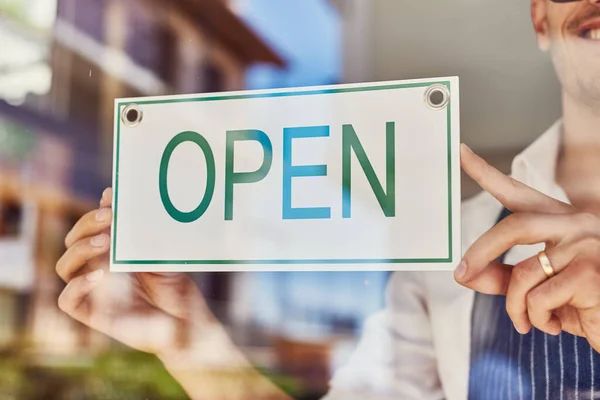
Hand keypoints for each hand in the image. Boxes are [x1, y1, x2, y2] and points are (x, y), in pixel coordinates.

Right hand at [56, 188, 216, 356]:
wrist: (186, 322)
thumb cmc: (176, 287)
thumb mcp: (161, 255)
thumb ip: (143, 233)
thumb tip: (128, 204)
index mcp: (111, 252)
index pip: (91, 227)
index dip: (97, 211)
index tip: (112, 198)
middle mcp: (98, 268)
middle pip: (73, 241)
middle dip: (87, 224)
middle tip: (110, 216)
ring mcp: (93, 291)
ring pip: (64, 266)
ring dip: (80, 249)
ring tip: (105, 242)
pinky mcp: (93, 314)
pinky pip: (67, 300)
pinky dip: (77, 285)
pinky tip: (99, 275)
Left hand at [456, 145, 599, 351]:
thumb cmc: (582, 303)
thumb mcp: (538, 287)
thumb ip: (503, 277)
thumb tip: (464, 274)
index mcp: (561, 221)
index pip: (518, 192)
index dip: (487, 173)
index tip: (460, 152)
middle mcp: (576, 225)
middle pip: (514, 226)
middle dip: (481, 252)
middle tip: (461, 273)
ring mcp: (587, 246)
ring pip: (523, 274)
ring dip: (515, 306)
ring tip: (527, 321)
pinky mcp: (590, 273)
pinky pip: (538, 299)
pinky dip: (537, 319)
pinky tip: (558, 325)